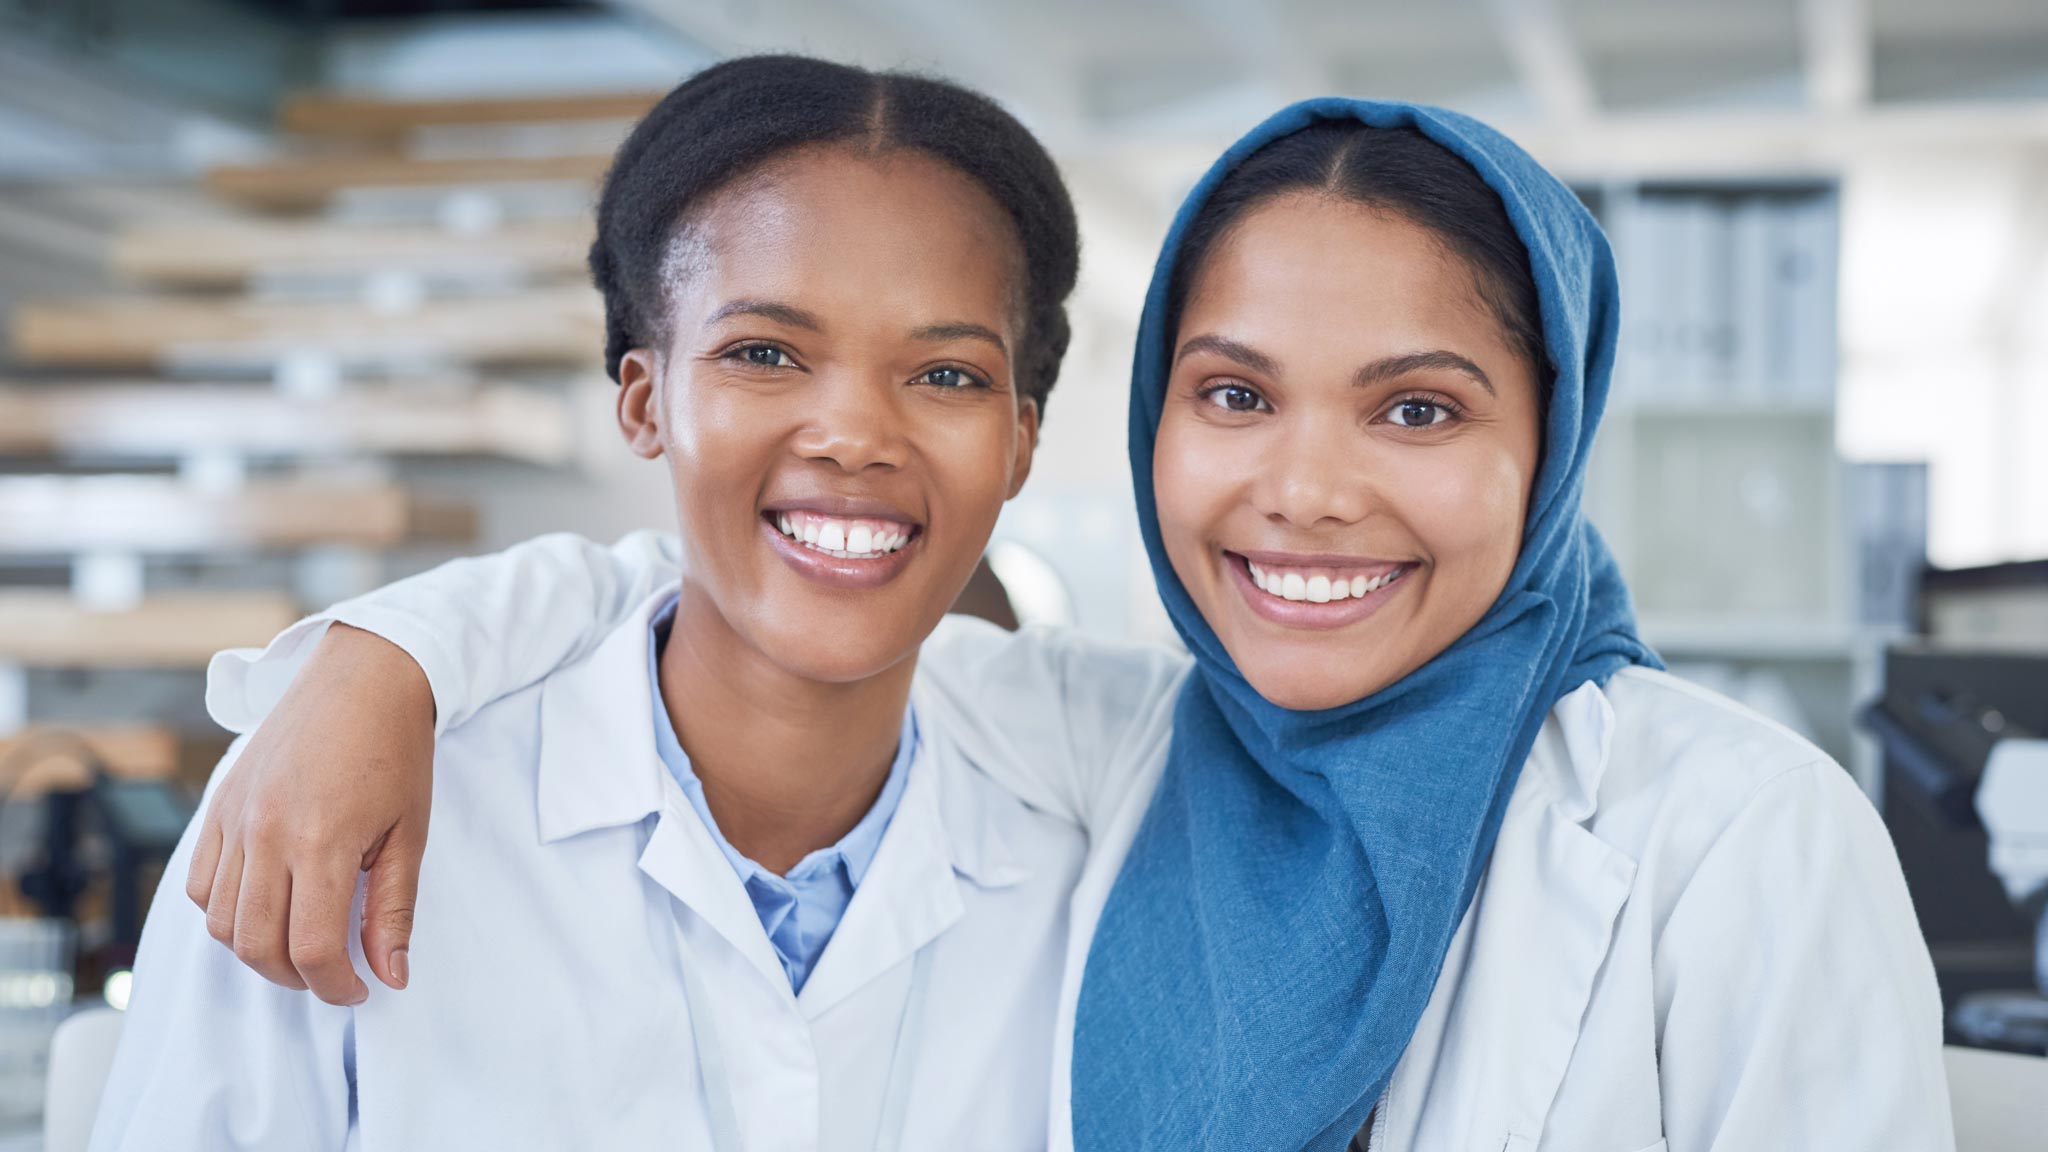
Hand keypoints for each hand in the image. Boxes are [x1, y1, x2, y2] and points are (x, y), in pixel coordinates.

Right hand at [185, 623, 435, 1005]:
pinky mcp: (218, 806)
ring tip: (300, 946)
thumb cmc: (395, 751)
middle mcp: (267, 833)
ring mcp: (235, 819)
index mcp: (322, 841)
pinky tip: (263, 908)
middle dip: (296, 977)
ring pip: (220, 921)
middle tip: (332, 975)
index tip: (360, 989)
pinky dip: (223, 912)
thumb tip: (392, 975)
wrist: (363, 679)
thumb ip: (394, 910)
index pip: (312, 947)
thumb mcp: (410, 833)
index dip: (336, 985)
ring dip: (257, 950)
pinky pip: (198, 883)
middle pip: (257, 944)